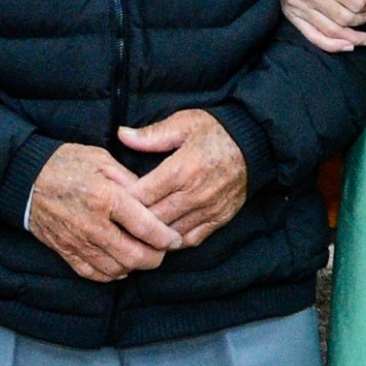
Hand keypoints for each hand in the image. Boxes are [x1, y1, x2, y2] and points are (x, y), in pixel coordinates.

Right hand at [27, 141, 184, 280]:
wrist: (24, 178)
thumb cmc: (65, 164)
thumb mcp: (102, 160)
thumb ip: (129, 181)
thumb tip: (151, 198)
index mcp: (105, 198)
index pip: (145, 227)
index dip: (166, 238)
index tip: (175, 239)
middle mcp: (93, 225)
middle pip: (134, 255)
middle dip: (155, 257)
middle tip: (162, 251)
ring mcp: (77, 242)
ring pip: (116, 269)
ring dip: (134, 267)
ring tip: (142, 256)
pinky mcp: (65, 251)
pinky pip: (93, 274)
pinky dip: (111, 274)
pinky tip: (119, 265)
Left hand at [119, 107, 248, 246]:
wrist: (255, 144)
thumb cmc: (216, 131)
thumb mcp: (184, 123)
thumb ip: (152, 135)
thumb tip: (122, 135)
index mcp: (182, 169)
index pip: (143, 194)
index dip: (123, 200)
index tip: (111, 199)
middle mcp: (195, 193)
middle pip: (154, 218)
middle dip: (133, 222)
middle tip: (116, 221)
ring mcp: (208, 209)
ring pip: (171, 233)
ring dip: (152, 235)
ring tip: (134, 233)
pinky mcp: (219, 219)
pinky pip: (191, 239)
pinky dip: (174, 242)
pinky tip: (161, 238)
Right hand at [280, 0, 365, 53]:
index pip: (357, 4)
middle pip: (345, 18)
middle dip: (361, 21)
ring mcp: (298, 5)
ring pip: (332, 31)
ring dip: (353, 37)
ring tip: (364, 37)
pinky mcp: (291, 14)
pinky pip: (314, 37)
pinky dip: (333, 46)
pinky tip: (348, 46)